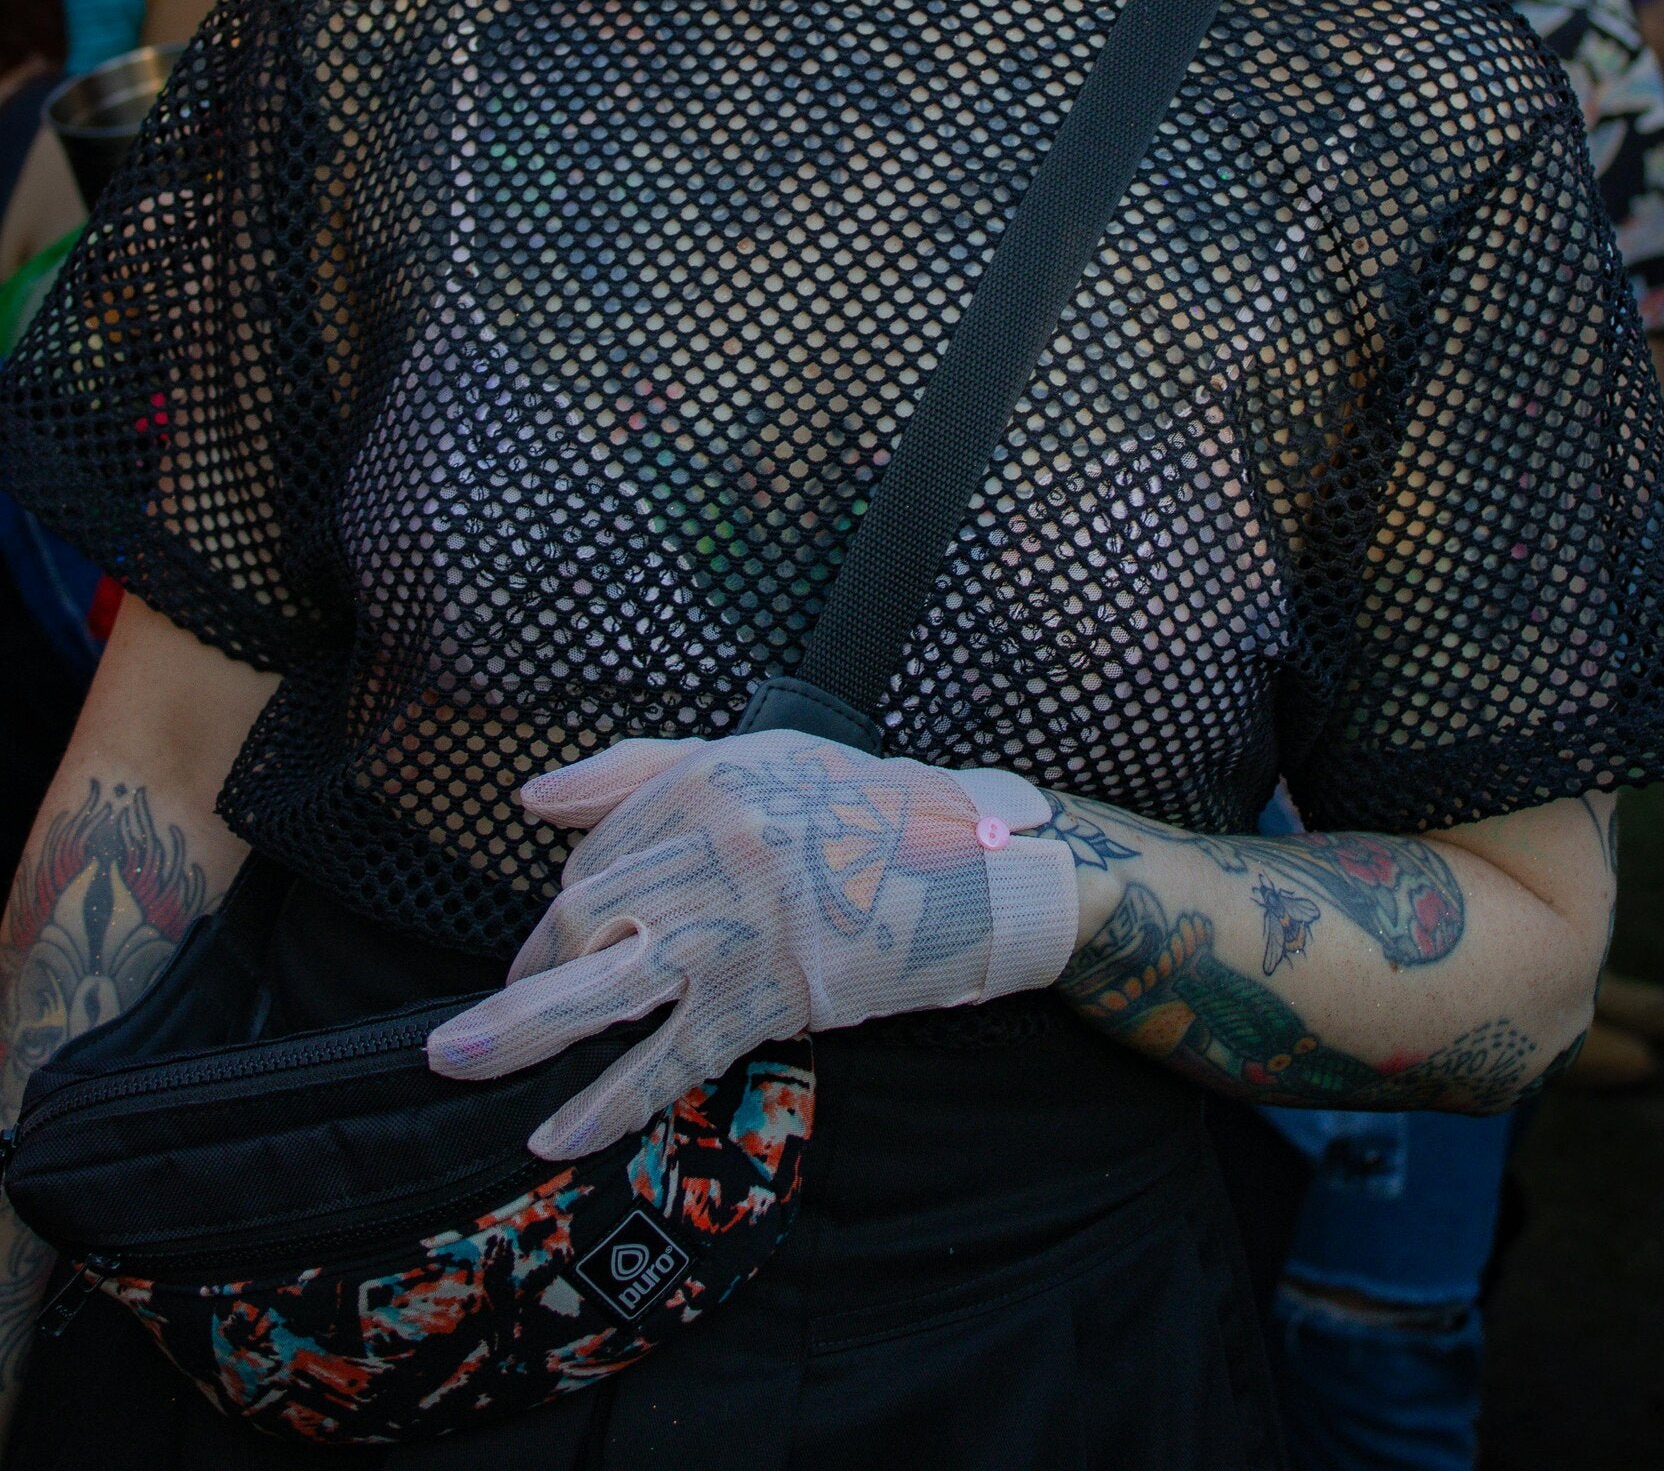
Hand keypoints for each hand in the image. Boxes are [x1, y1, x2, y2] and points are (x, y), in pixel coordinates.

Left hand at [428, 731, 1078, 1157]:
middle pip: (580, 912)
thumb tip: (533, 796)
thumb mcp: (758, 759)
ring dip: (517, 1028)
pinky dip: (607, 1102)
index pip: (595, 851)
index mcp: (702, 784)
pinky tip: (555, 1136)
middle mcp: (708, 850)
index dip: (565, 902)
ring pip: (599, 983)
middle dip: (528, 967)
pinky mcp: (768, 998)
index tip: (562, 939)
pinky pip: (669, 1057)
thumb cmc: (870, 811)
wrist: (981, 868)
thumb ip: (639, 770)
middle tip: (493, 1014)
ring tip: (451, 1060)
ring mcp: (735, 928)